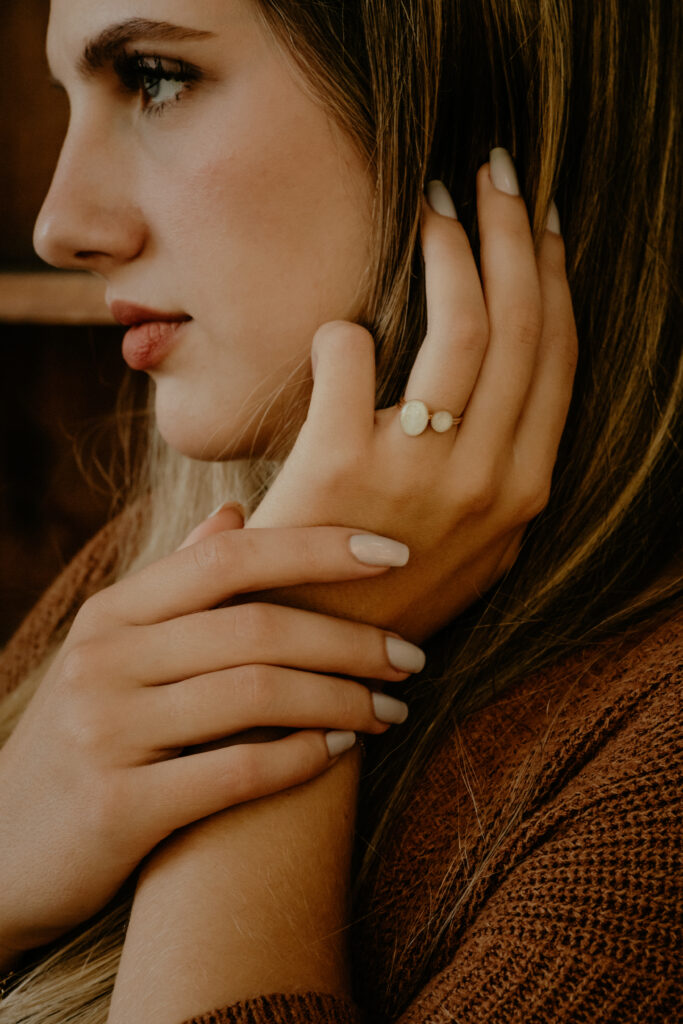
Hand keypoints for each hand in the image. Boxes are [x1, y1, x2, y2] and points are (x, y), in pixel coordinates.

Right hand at [0, 515, 420, 956]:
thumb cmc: (83, 739)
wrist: (1, 850)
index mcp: (114, 613)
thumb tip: (235, 511)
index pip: (231, 557)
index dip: (319, 548)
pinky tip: (340, 752)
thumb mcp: (115, 651)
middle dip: (351, 639)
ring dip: (342, 699)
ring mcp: (106, 731)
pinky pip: (235, 771)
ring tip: (391, 709)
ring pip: (256, 694)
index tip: (395, 553)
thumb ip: (177, 582)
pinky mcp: (117, 807)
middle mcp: (106, 659)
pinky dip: (300, 758)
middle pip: (257, 626)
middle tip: (412, 657)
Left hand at [249, 160, 577, 641]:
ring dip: (450, 247)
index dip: (553, 275)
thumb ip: (498, 468)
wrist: (319, 659)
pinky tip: (339, 329)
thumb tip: (497, 379)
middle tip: (492, 173)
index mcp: (527, 489)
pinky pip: (353, 352)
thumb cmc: (389, 590)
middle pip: (521, 322)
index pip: (558, 356)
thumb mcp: (475, 544)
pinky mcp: (342, 465)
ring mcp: (420, 473)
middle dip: (511, 231)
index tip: (541, 219)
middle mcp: (490, 478)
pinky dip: (344, 330)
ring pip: (462, 326)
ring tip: (432, 203)